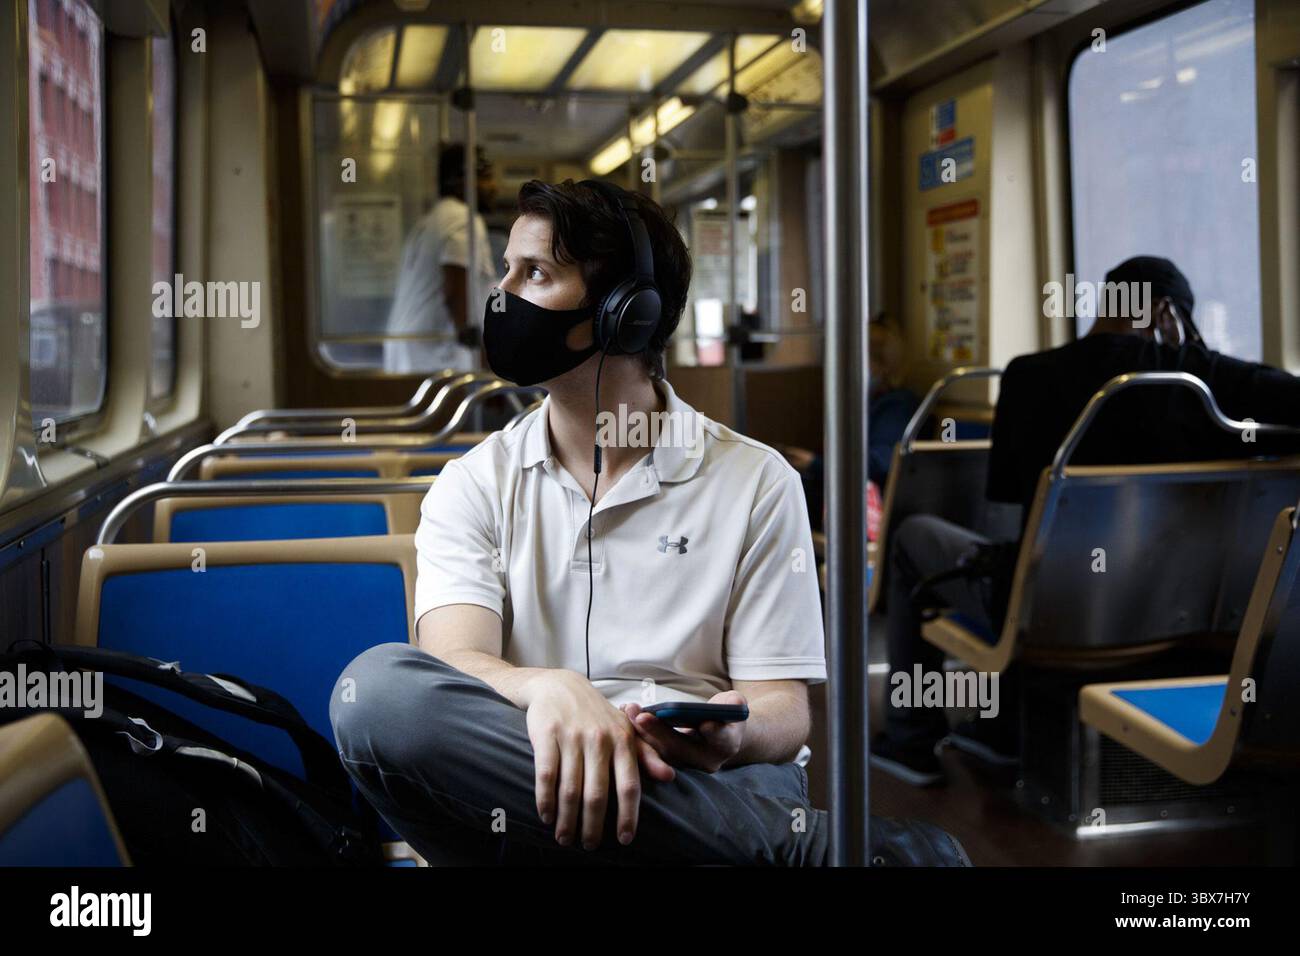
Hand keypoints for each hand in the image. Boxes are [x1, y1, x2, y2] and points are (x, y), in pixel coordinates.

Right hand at [524, 670, 672, 849]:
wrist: (560, 685)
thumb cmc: (597, 714)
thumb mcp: (625, 730)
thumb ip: (646, 755)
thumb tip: (669, 777)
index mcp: (623, 740)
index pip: (629, 785)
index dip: (628, 815)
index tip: (625, 839)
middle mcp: (599, 739)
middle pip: (597, 794)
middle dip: (593, 826)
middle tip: (589, 845)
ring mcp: (572, 737)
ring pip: (570, 790)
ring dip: (567, 820)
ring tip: (565, 838)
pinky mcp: (546, 734)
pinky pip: (546, 775)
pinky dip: (545, 800)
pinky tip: (546, 816)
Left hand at [623, 690, 747, 772]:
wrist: (721, 733)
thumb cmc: (727, 712)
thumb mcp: (735, 704)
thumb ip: (734, 704)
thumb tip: (730, 703)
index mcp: (727, 745)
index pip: (721, 740)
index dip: (714, 732)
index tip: (705, 724)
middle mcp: (706, 761)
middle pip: (681, 748)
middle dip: (660, 732)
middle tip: (642, 716)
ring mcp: (686, 764)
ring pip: (661, 751)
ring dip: (642, 732)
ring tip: (629, 710)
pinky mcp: (669, 761)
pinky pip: (650, 749)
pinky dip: (637, 732)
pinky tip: (624, 713)